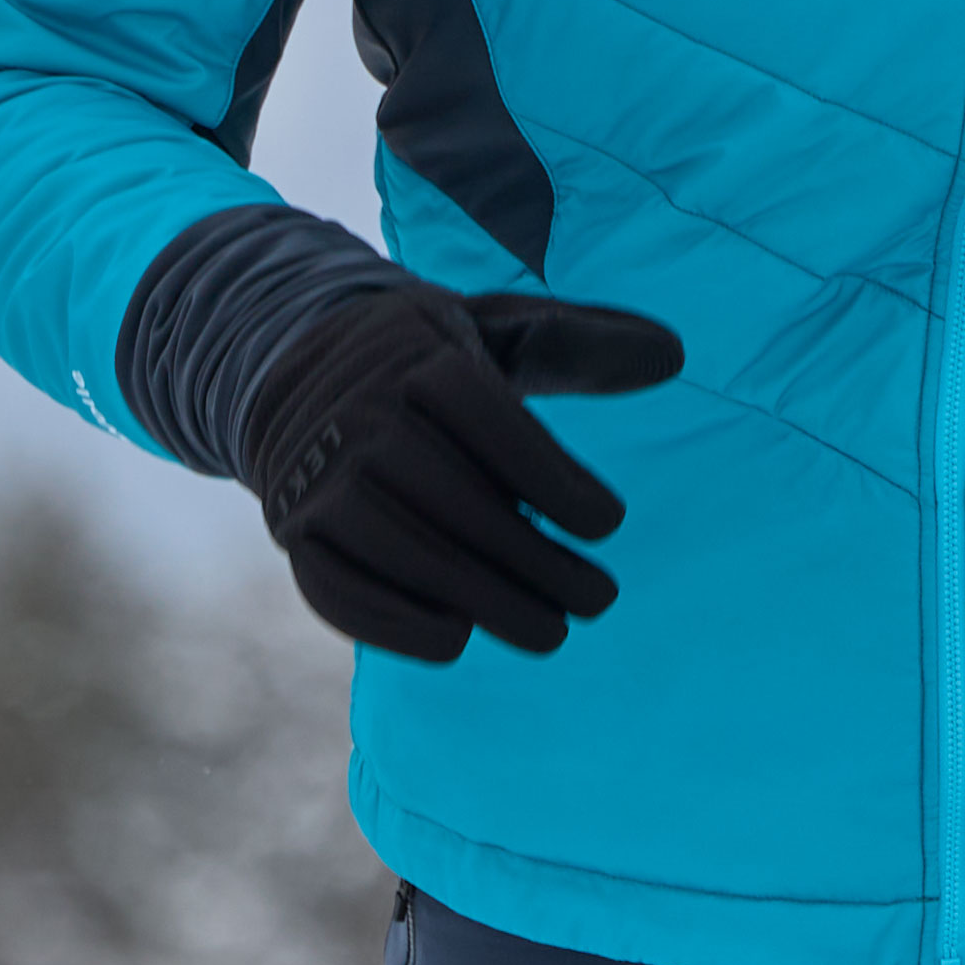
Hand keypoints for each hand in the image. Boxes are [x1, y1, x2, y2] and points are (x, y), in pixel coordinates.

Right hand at [244, 285, 685, 663]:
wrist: (289, 364)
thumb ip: (580, 341)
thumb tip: (675, 354)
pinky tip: (457, 637)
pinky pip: (339, 589)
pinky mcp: (292, 529)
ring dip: (488, 604)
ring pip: (410, 554)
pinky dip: (397, 623)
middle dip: (539, 565)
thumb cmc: (423, 356)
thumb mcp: (495, 327)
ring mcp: (317, 476)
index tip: (607, 525)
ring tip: (550, 632)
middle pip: (461, 504)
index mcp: (418, 358)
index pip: (495, 429)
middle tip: (596, 599)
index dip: (559, 485)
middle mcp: (360, 415)